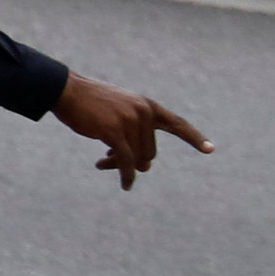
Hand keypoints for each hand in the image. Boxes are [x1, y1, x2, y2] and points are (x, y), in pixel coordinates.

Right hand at [52, 72, 211, 189]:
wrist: (66, 90)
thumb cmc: (89, 103)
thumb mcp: (117, 112)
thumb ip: (133, 133)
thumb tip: (144, 167)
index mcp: (147, 106)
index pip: (177, 123)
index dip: (193, 137)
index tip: (210, 149)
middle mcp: (144, 112)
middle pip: (149, 151)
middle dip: (134, 161)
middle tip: (108, 162)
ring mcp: (130, 121)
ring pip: (137, 157)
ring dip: (121, 167)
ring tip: (102, 165)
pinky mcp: (114, 130)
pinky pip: (126, 160)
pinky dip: (127, 175)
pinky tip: (126, 185)